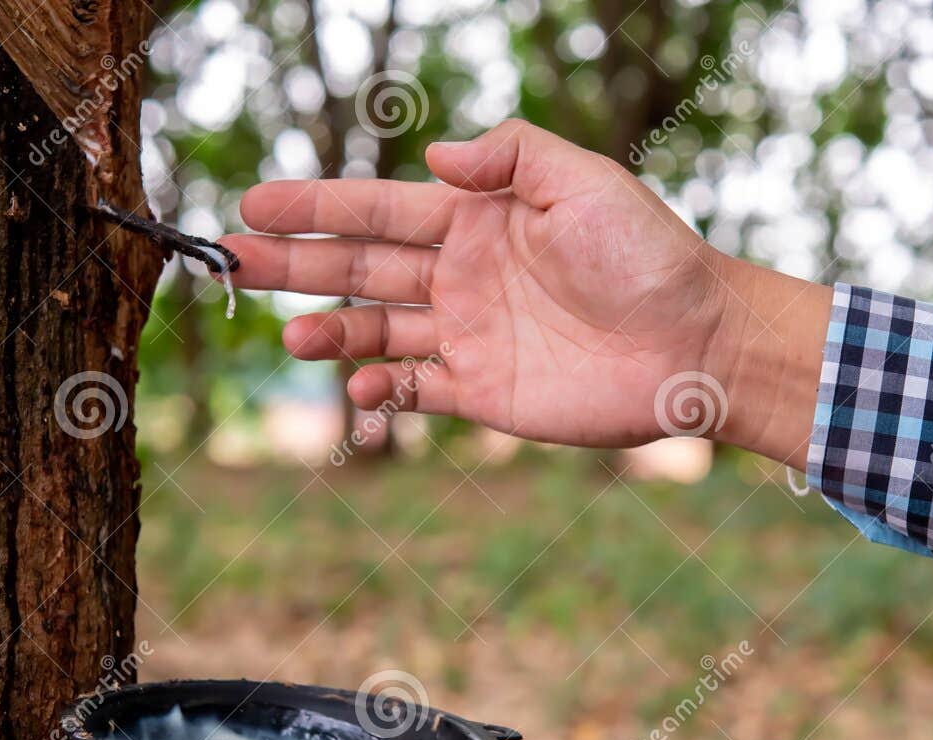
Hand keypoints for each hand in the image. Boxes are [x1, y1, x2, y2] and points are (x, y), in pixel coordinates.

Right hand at [220, 120, 831, 462]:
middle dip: (298, 265)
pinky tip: (356, 386)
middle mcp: (462, 275)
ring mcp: (469, 335)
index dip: (316, 206)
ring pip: (377, 332)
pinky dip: (382, 390)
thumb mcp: (582, 180)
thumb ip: (509, 158)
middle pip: (361, 268)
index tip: (258, 203)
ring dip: (331, 333)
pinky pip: (417, 390)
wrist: (696, 342)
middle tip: (236, 260)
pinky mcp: (485, 391)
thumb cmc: (647, 255)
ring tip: (291, 337)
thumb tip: (435, 154)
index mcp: (478, 220)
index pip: (379, 209)